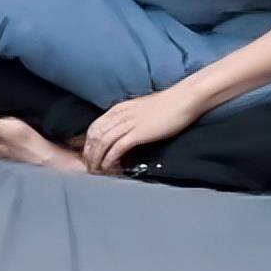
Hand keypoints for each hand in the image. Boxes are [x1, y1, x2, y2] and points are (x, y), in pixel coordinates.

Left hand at [82, 86, 204, 173]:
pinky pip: (117, 147)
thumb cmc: (167, 105)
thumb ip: (129, 119)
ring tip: (95, 170)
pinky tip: (108, 167)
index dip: (87, 142)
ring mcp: (129, 123)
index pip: (95, 126)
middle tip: (88, 166)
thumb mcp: (141, 109)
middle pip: (95, 135)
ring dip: (96, 158)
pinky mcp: (138, 133)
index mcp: (119, 108)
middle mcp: (120, 114)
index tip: (87, 154)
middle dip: (88, 152)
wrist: (183, 99)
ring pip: (103, 142)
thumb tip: (124, 132)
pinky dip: (110, 158)